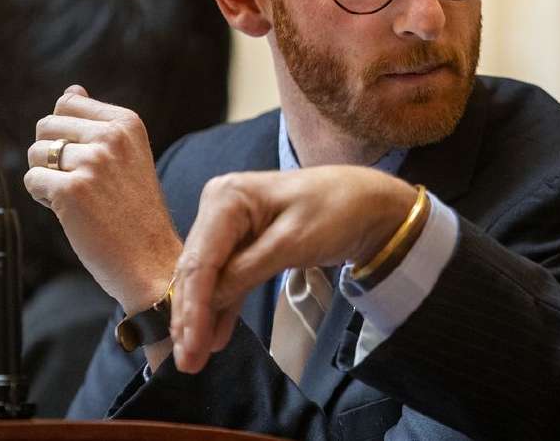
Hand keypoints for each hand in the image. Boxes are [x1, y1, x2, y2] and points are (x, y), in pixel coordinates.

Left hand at [24, 85, 180, 314]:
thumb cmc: (136, 211)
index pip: (69, 103)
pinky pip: (33, 180)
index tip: (95, 161)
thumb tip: (72, 90)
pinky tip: (73, 212)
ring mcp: (93, 162)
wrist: (151, 258)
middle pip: (47, 125)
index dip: (70, 135)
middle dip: (53, 154)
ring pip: (37, 153)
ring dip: (48, 177)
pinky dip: (44, 198)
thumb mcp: (127, 155)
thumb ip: (97, 120)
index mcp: (128, 123)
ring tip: (80, 198)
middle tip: (85, 183)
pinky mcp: (72, 189)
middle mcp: (112, 136)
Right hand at [170, 166, 413, 372]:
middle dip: (191, 317)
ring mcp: (230, 225)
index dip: (193, 307)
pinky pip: (227, 277)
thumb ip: (247, 271)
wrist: (370, 203)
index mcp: (227, 197)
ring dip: (202, 316)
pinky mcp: (244, 242)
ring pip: (207, 277)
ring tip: (195, 358)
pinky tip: (215, 336)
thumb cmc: (338, 212)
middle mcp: (219, 207)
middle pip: (197, 270)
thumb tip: (207, 303)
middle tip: (188, 362)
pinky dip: (222, 305)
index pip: (201, 260)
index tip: (191, 347)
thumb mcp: (293, 242)